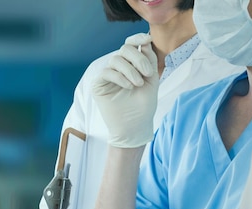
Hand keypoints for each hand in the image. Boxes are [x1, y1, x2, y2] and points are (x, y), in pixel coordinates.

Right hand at [92, 33, 158, 147]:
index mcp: (131, 64)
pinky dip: (119, 77)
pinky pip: (106, 72)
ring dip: (130, 70)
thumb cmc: (144, 106)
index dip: (137, 38)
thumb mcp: (152, 80)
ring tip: (138, 84)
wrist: (135, 127)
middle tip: (148, 73)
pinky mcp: (98, 85)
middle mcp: (119, 68)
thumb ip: (149, 61)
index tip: (147, 40)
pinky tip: (128, 87)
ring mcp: (108, 76)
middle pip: (124, 49)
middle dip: (138, 58)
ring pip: (115, 60)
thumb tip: (145, 42)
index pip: (131, 44)